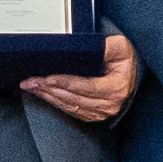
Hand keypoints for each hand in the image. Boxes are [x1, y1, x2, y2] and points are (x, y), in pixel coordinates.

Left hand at [20, 32, 138, 127]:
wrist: (131, 75)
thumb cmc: (125, 61)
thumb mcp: (121, 48)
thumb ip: (107, 46)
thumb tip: (92, 46)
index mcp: (116, 88)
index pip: (87, 87)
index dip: (66, 83)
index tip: (48, 78)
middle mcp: (108, 104)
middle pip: (74, 98)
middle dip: (50, 89)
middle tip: (32, 80)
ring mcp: (100, 112)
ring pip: (69, 105)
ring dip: (48, 96)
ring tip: (31, 85)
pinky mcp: (93, 115)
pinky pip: (70, 110)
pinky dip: (54, 101)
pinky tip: (43, 94)